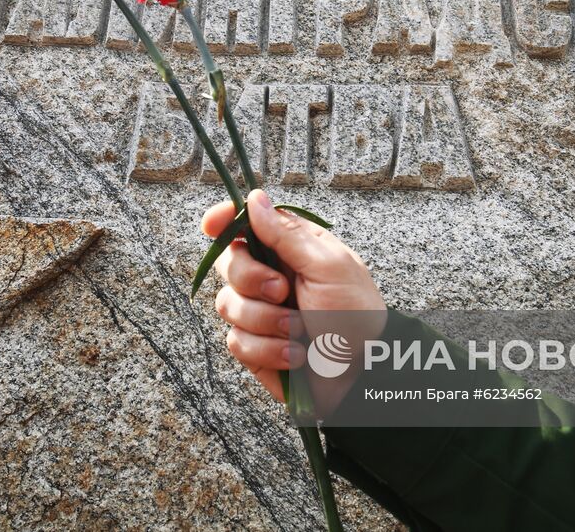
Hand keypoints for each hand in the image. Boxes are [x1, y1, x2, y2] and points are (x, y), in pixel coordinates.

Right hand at [202, 189, 386, 412]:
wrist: (363, 375)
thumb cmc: (357, 315)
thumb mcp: (328, 267)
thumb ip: (287, 235)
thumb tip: (255, 199)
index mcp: (292, 249)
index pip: (247, 225)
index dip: (224, 221)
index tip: (212, 224)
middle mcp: (271, 276)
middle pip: (227, 263)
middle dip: (251, 279)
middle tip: (283, 292)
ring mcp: (260, 312)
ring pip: (226, 305)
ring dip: (267, 322)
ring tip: (300, 331)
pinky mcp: (255, 346)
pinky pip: (236, 341)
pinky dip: (267, 350)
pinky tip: (294, 354)